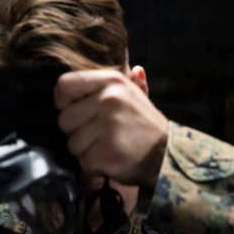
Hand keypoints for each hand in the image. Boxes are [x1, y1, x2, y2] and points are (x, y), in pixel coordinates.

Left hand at [54, 68, 168, 187]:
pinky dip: (93, 164)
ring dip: (85, 149)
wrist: (169, 155)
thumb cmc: (145, 125)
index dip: (63, 101)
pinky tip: (111, 158)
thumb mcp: (136, 96)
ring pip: (72, 143)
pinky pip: (83, 160)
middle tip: (99, 133)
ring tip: (107, 145)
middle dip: (76, 131)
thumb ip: (126, 82)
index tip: (75, 110)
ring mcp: (108, 126)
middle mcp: (109, 99)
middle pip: (64, 119)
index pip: (64, 85)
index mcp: (112, 81)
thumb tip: (136, 69)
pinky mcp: (107, 152)